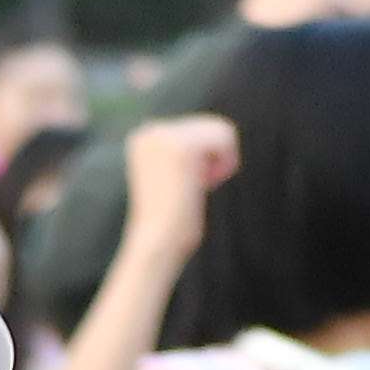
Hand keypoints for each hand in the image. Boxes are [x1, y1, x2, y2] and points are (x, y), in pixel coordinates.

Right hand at [119, 111, 238, 269]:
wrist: (157, 243)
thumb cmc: (170, 223)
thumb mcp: (174, 179)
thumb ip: (187, 154)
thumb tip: (216, 132)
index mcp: (144, 135)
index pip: (198, 129)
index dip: (203, 160)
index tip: (183, 186)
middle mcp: (151, 129)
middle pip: (211, 125)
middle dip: (213, 160)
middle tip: (192, 190)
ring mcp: (165, 135)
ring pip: (221, 130)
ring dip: (219, 163)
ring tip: (197, 188)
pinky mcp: (183, 146)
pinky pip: (226, 138)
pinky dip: (225, 163)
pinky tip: (204, 185)